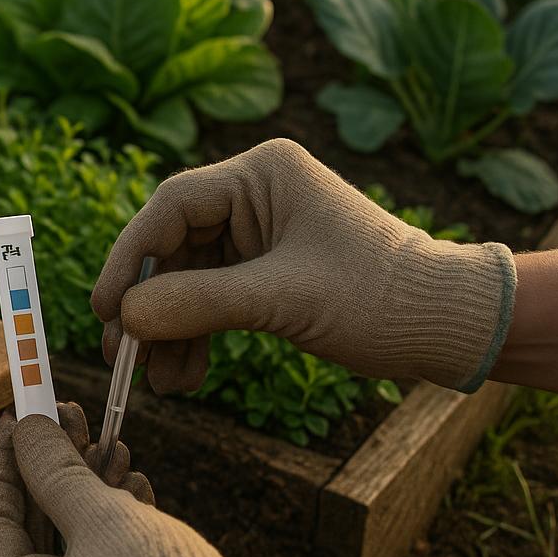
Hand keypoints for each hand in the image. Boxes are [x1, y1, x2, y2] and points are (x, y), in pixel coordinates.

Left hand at [0, 411, 318, 556]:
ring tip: (116, 446)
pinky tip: (136, 487)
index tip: (19, 416)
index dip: (2, 462)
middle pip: (34, 530)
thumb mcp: (101, 519)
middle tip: (71, 416)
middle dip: (55, 469)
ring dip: (91, 489)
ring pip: (74, 544)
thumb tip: (26, 428)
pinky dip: (117, 524)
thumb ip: (54, 470)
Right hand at [91, 139, 514, 394]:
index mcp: (262, 173)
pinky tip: (184, 377)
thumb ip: (197, 304)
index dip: (129, 259)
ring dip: (170, 331)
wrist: (452, 327)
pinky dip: (196, 337)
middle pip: (173, 247)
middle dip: (149, 307)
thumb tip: (123, 318)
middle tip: (121, 358)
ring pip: (188, 279)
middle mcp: (256, 193)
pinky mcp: (268, 268)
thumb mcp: (282, 301)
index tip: (104, 311)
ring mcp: (261, 231)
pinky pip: (213, 298)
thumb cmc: (382, 299)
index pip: (171, 207)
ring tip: (157, 383)